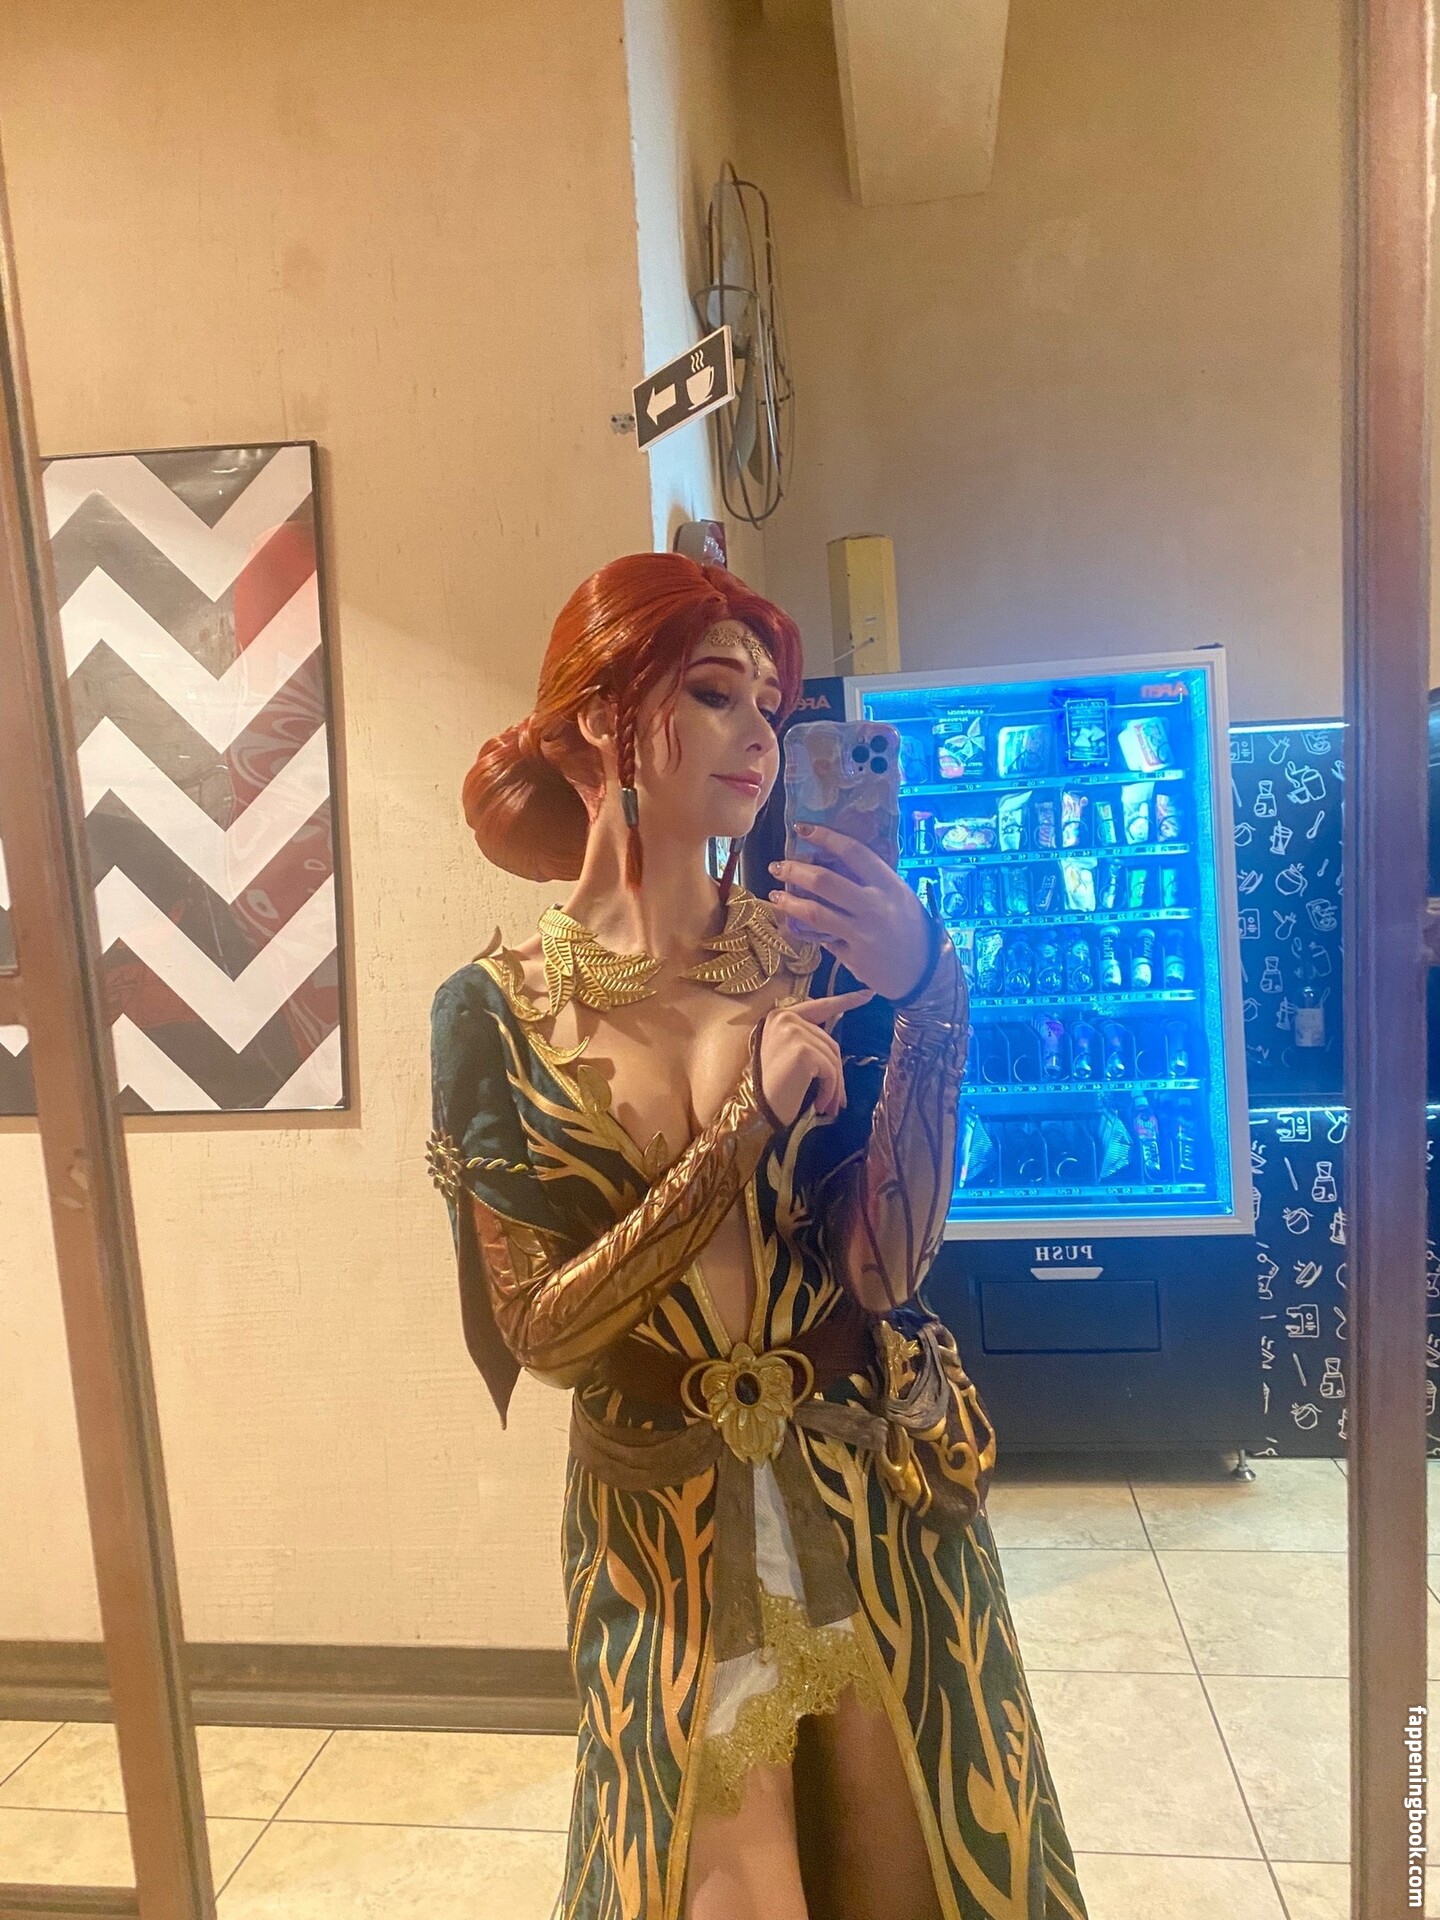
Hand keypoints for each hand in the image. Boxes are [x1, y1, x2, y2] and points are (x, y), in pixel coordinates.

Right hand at [757, 989, 871, 1124]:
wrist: (759, 1112)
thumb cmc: (774, 1089)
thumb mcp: (789, 1056)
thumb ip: (808, 1041)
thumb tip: (835, 1050)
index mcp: (780, 1016)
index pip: (819, 1007)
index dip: (846, 1001)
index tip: (868, 994)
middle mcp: (785, 1018)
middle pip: (829, 1041)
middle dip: (836, 1073)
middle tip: (840, 1100)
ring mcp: (793, 1032)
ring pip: (832, 1057)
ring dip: (835, 1086)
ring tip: (831, 1107)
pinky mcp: (802, 1050)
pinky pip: (830, 1070)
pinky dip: (830, 1090)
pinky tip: (822, 1105)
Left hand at [769, 824, 931, 999]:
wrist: (923, 971)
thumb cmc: (908, 926)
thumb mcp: (898, 895)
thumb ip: (870, 881)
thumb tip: (830, 863)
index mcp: (888, 883)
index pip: (853, 851)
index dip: (825, 837)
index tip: (803, 829)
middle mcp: (875, 905)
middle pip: (825, 881)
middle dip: (795, 870)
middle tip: (777, 866)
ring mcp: (863, 932)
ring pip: (816, 912)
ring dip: (790, 902)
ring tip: (775, 896)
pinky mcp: (853, 956)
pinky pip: (821, 938)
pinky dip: (803, 929)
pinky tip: (791, 923)